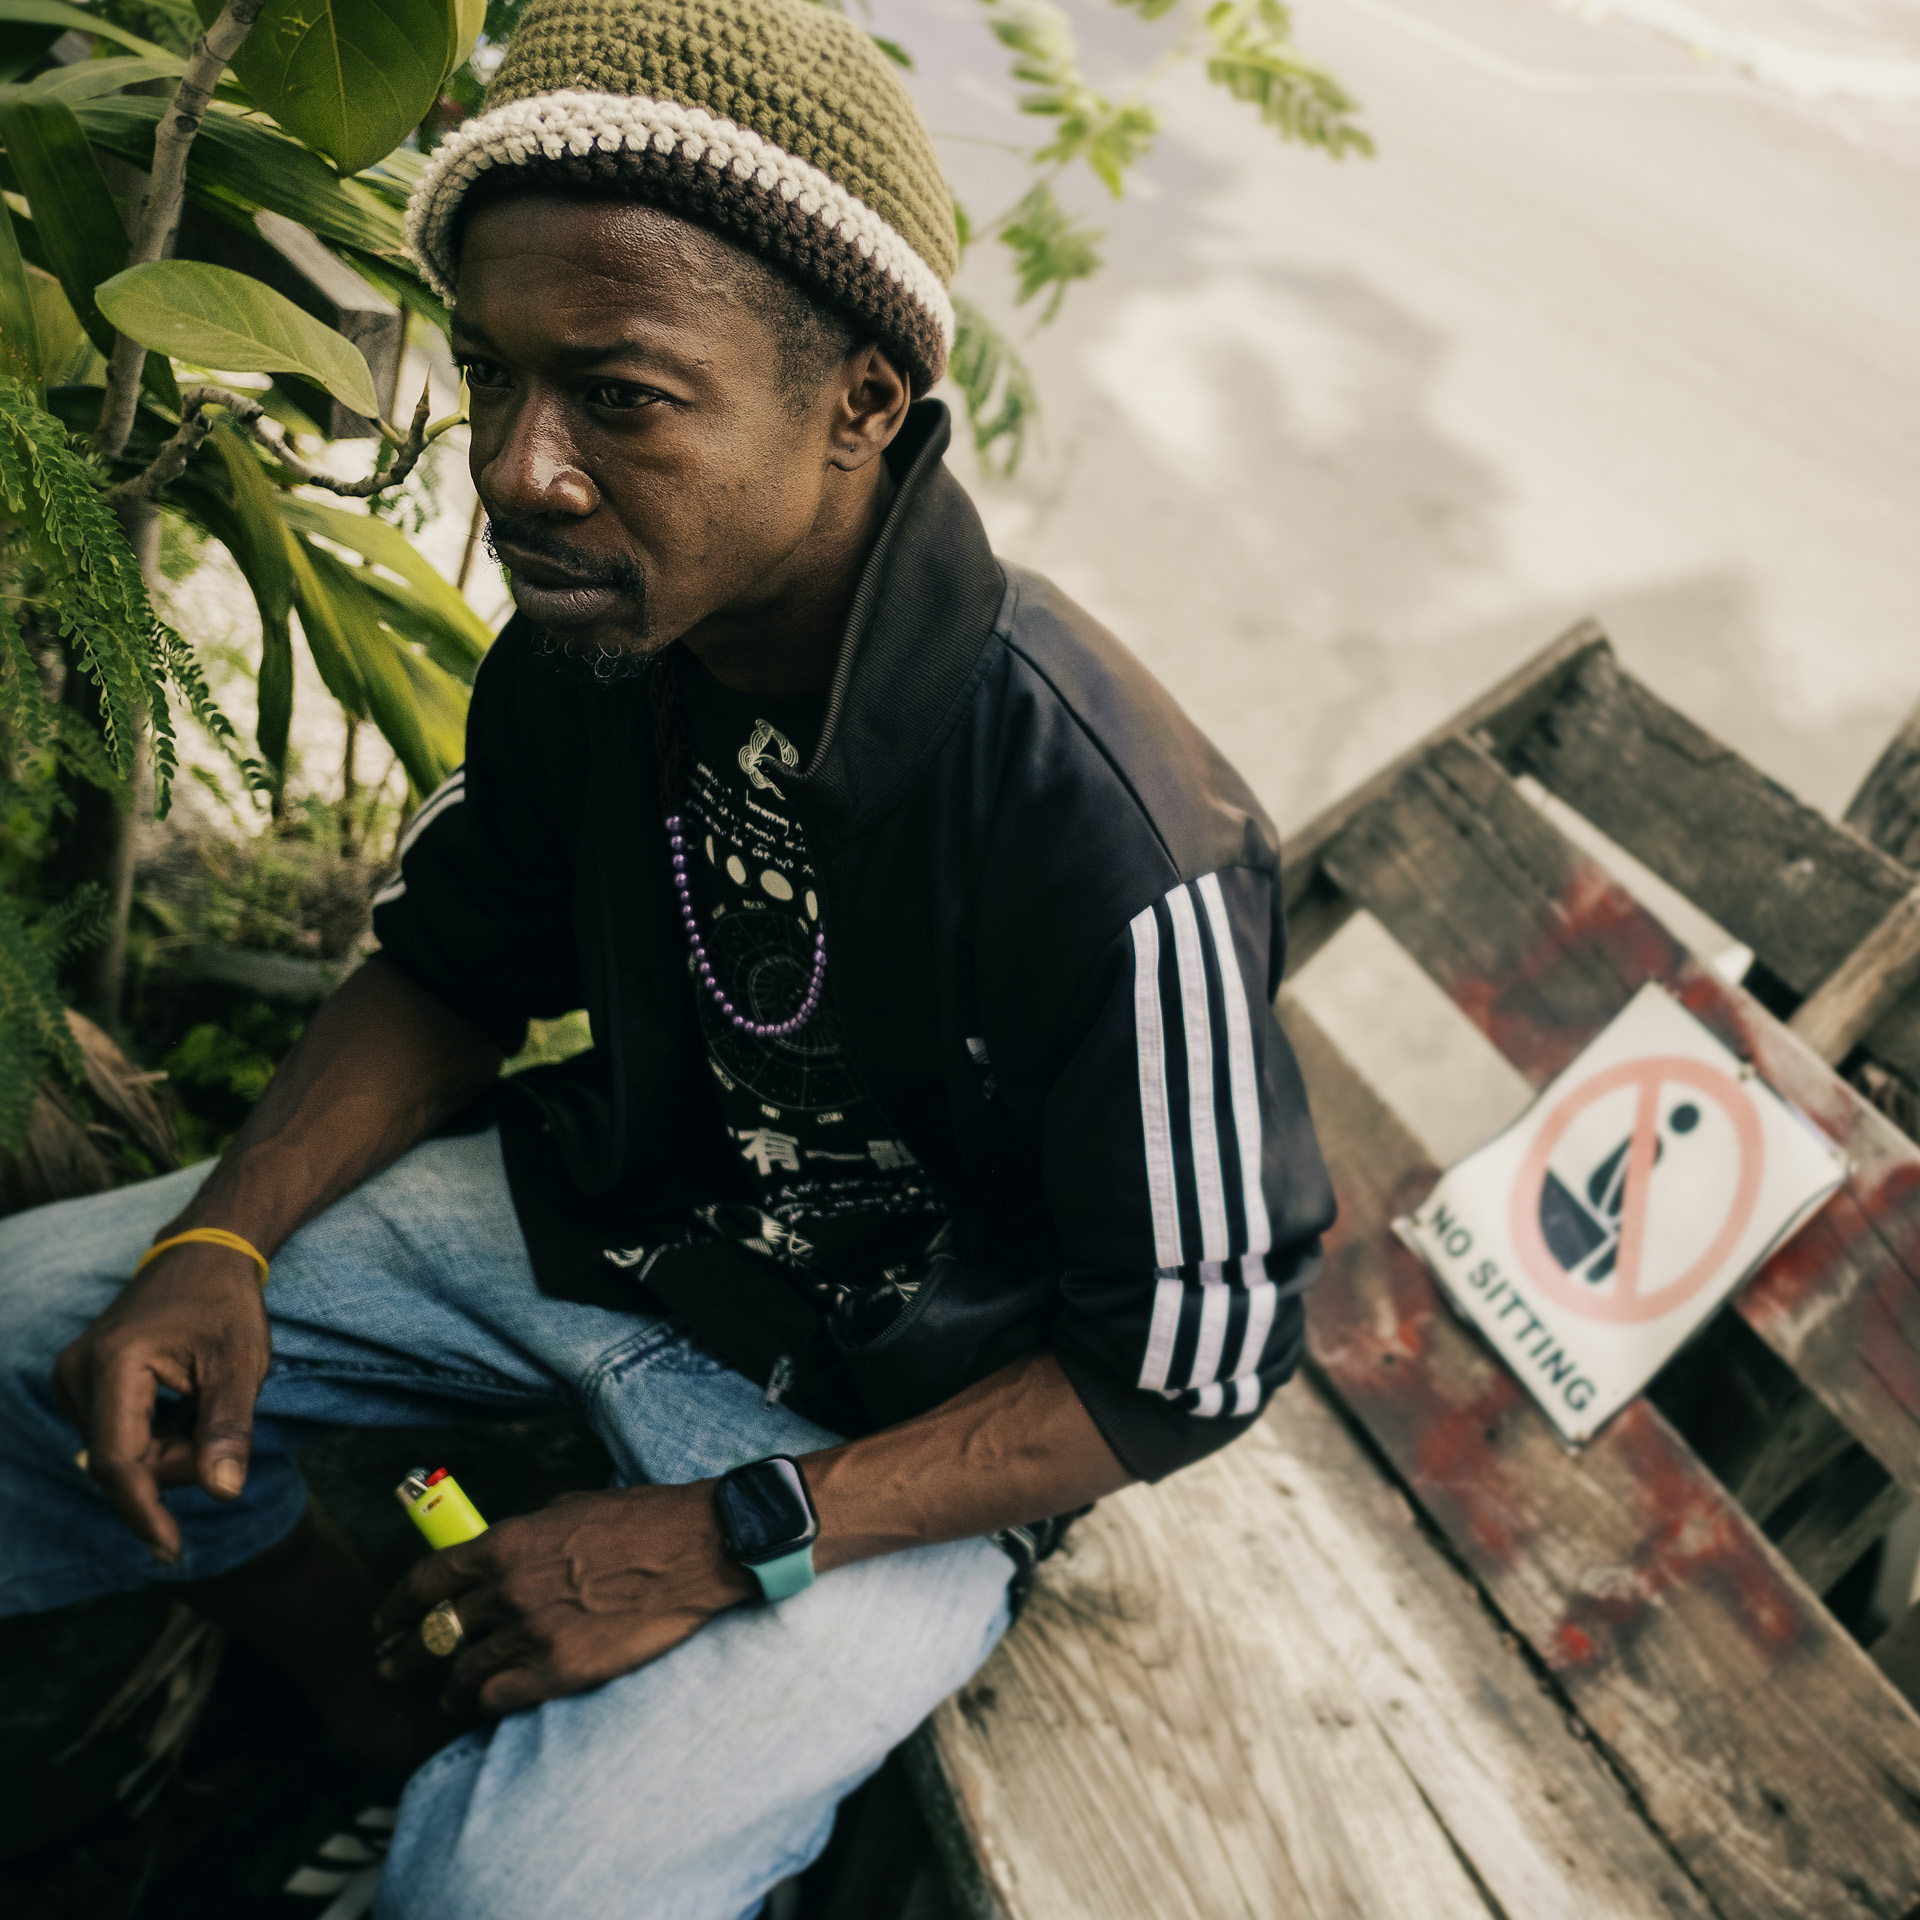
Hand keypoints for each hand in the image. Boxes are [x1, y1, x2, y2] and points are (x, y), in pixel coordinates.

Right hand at [53, 1243, 270, 1560]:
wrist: (202, 1253)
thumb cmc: (225, 1304)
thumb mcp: (241, 1365)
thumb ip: (230, 1429)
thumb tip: (223, 1493)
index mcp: (114, 1364)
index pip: (121, 1461)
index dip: (145, 1511)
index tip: (172, 1551)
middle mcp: (76, 1373)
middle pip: (125, 1461)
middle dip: (176, 1460)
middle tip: (218, 1416)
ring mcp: (70, 1377)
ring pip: (120, 1454)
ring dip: (167, 1446)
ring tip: (199, 1398)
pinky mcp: (77, 1383)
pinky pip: (116, 1436)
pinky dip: (153, 1434)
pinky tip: (179, 1400)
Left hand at [374, 1483, 755, 1716]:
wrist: (695, 1548)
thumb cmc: (639, 1520)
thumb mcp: (568, 1509)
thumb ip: (523, 1537)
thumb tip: (497, 1557)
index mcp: (505, 1543)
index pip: (426, 1581)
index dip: (395, 1607)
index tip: (383, 1622)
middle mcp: (508, 1591)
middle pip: (435, 1633)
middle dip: (405, 1653)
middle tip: (391, 1666)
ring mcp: (533, 1634)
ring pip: (464, 1672)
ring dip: (448, 1686)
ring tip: (444, 1695)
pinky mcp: (561, 1671)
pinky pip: (500, 1699)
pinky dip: (486, 1704)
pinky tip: (484, 1706)